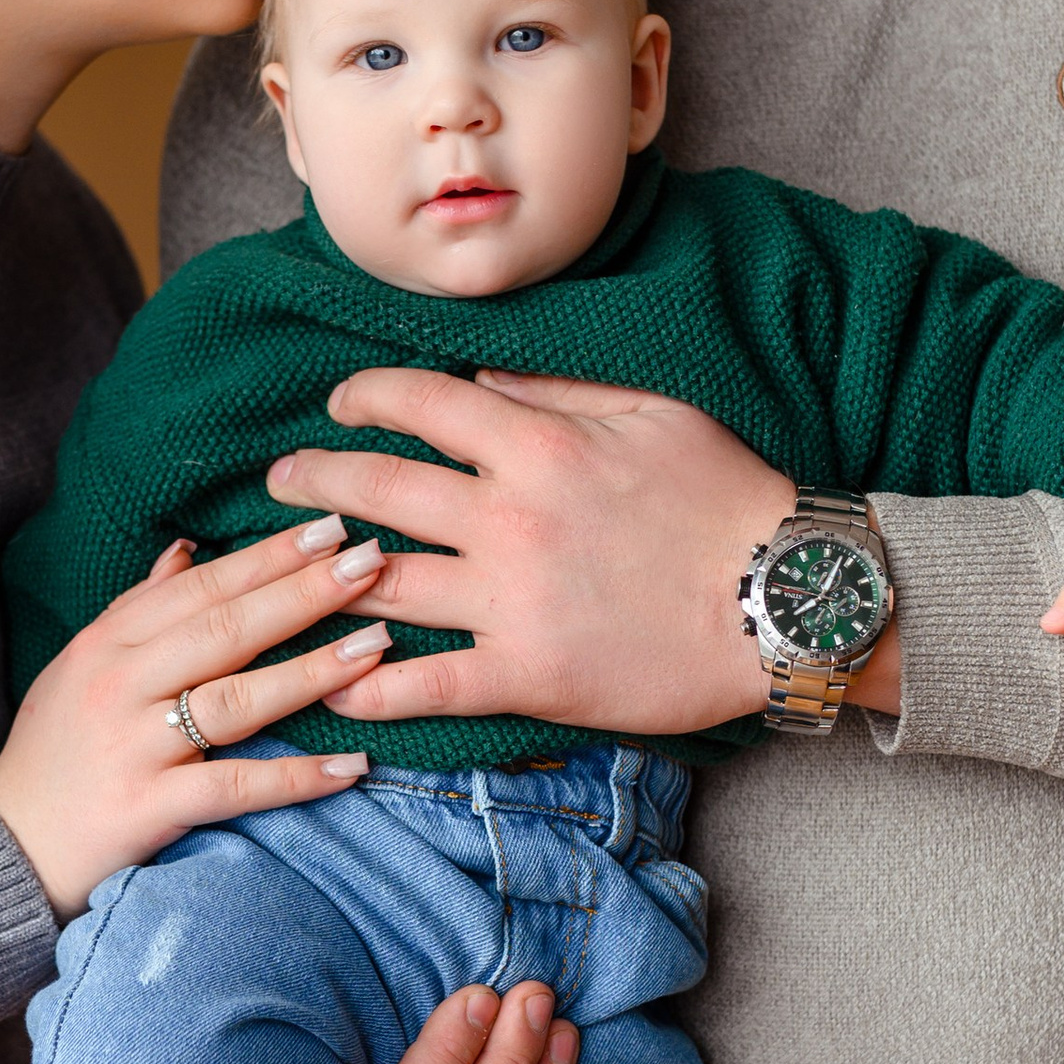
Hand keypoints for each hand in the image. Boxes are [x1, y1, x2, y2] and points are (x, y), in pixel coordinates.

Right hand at [0, 518, 398, 917]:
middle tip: (371, 562)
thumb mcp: (81, 665)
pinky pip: (235, 787)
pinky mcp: (148, 809)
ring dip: (312, 671)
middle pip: (225, 629)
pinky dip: (296, 777)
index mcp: (108, 643)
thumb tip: (189, 550)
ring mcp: (134, 747)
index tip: (330, 527)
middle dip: (303, 592)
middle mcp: (120, 685)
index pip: (201, 587)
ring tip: (376, 646)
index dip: (267, 557)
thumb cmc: (55, 751)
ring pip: (235, 700)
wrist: (6, 848)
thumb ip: (138, 607)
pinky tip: (353, 764)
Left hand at [268, 370, 790, 739]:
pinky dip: (371, 691)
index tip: (339, 403)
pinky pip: (427, 685)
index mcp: (539, 445)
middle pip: (377, 488)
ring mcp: (511, 601)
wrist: (784, 604)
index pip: (420, 404)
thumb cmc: (732, 502)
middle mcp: (509, 518)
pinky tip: (332, 690)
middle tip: (279, 480)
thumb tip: (483, 373)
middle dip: (312, 478)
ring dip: (319, 580)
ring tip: (284, 576)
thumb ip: (561, 388)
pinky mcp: (527, 675)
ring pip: (382, 585)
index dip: (364, 395)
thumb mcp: (655, 413)